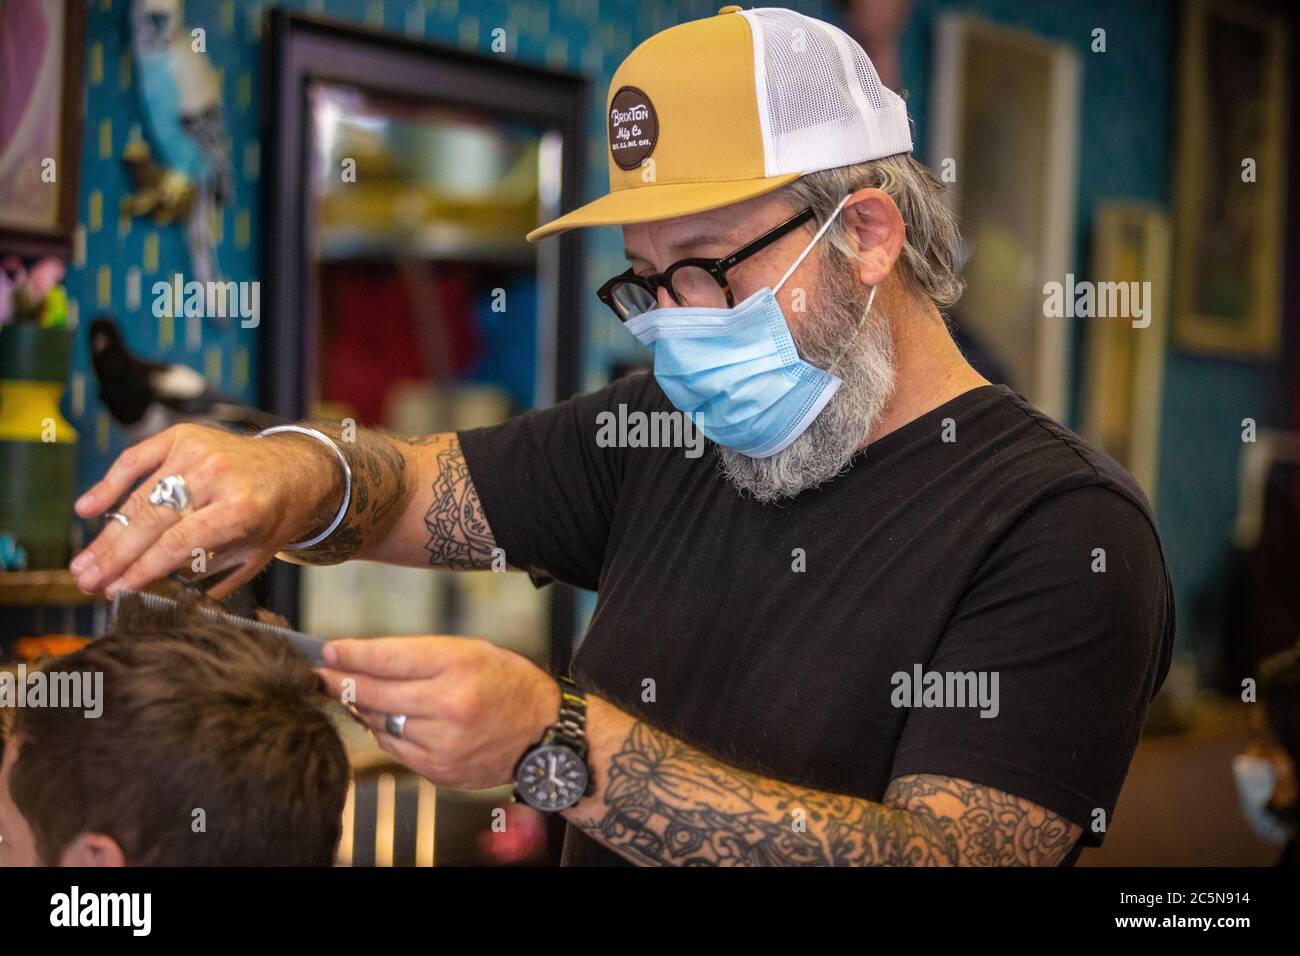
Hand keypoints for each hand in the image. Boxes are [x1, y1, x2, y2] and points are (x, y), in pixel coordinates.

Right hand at [69, 423, 337, 597]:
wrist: (295, 468)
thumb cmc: (273, 517)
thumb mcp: (255, 554)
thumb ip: (211, 575)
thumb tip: (161, 600)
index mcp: (241, 508)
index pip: (180, 542)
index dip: (143, 568)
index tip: (116, 591)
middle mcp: (217, 475)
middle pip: (153, 520)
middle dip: (115, 556)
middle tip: (87, 582)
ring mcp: (198, 452)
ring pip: (140, 496)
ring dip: (107, 534)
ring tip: (83, 564)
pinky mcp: (183, 436)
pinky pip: (136, 459)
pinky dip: (110, 484)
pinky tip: (87, 509)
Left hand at [318, 636, 560, 789]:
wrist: (544, 733)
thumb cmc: (507, 683)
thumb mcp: (469, 651)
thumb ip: (418, 655)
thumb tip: (363, 660)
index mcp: (458, 666)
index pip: (387, 658)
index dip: (351, 655)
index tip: (327, 652)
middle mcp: (449, 705)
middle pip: (374, 693)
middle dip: (342, 682)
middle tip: (322, 675)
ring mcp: (444, 743)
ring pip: (380, 725)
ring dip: (362, 709)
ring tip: (356, 695)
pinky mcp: (440, 770)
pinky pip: (395, 750)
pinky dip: (385, 733)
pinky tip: (387, 720)